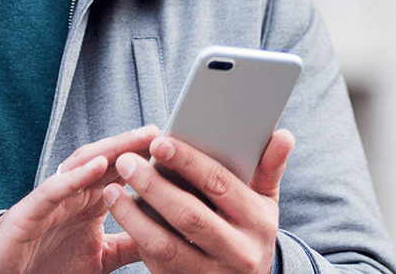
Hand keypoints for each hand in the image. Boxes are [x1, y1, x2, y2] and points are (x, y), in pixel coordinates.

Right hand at [0, 127, 159, 273]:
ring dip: (112, 149)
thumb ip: (130, 244)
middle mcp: (75, 193)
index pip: (125, 173)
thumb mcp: (103, 257)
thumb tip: (167, 238)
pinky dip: (76, 175)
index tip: (181, 149)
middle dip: (136, 144)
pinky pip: (55, 188)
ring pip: (84, 165)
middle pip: (109, 160)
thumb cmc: (49, 263)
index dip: (149, 159)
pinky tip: (98, 165)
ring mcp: (54, 198)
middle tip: (166, 131)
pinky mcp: (32, 210)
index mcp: (92, 202)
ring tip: (139, 138)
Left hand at [103, 129, 294, 272]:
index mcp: (257, 222)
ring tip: (112, 191)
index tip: (159, 142)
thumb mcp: (265, 202)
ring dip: (134, 216)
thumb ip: (269, 168)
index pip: (220, 186)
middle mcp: (238, 251)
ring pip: (165, 245)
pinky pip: (156, 263)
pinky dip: (136, 238)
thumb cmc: (251, 230)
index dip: (188, 162)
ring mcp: (211, 273)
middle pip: (189, 216)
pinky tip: (121, 216)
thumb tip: (283, 135)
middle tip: (126, 161)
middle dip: (153, 186)